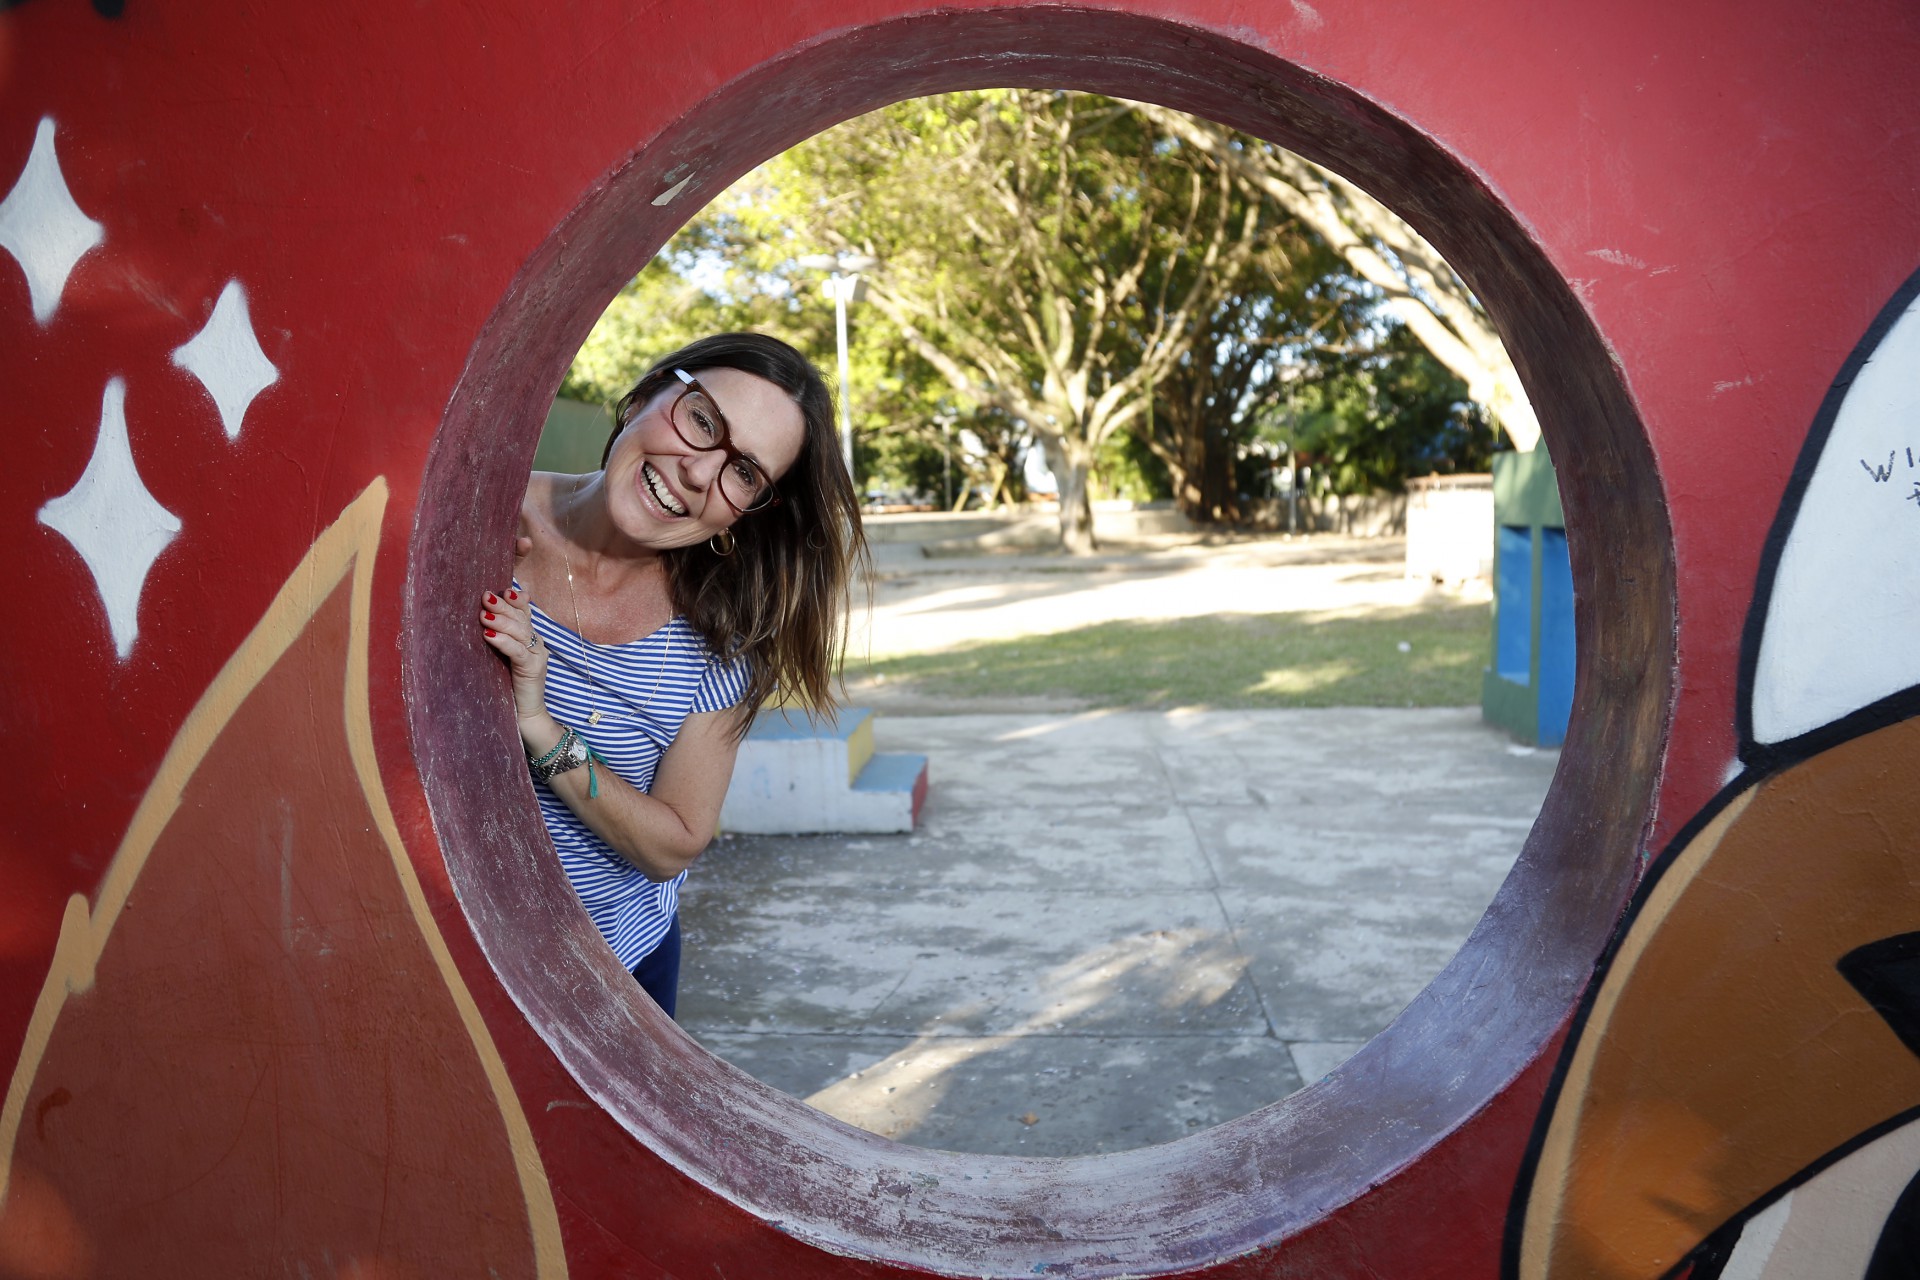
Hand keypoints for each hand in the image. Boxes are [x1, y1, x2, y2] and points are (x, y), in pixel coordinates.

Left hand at [479, 583, 550, 728]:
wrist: (525, 715)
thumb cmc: (509, 686)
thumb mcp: (502, 658)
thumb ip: (498, 640)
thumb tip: (479, 620)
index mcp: (530, 639)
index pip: (524, 613)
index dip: (515, 600)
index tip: (502, 590)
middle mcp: (536, 644)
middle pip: (522, 618)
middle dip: (503, 606)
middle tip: (485, 596)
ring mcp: (537, 656)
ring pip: (521, 632)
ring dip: (501, 621)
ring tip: (484, 615)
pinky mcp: (533, 669)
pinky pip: (518, 651)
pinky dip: (504, 641)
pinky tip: (489, 636)